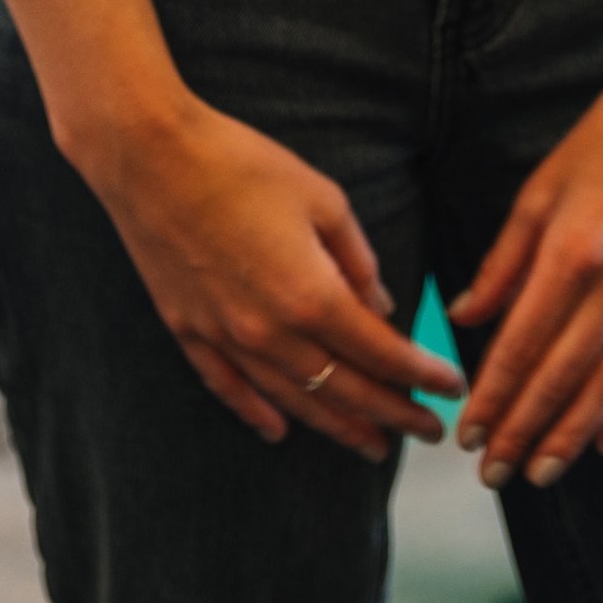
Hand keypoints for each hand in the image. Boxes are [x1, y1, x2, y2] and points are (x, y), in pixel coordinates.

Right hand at [77, 98, 460, 458]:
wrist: (149, 156)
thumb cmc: (241, 164)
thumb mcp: (322, 198)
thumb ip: (357, 259)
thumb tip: (381, 305)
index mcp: (312, 296)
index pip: (382, 353)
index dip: (422, 375)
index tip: (453, 387)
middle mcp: (270, 332)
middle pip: (344, 390)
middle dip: (393, 415)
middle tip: (429, 433)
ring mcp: (225, 337)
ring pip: (291, 400)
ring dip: (337, 426)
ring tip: (373, 445)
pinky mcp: (188, 330)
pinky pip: (229, 388)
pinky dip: (257, 414)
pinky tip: (278, 432)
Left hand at [448, 46, 602, 487]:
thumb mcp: (543, 187)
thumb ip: (504, 260)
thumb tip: (463, 317)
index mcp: (574, 247)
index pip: (522, 343)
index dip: (493, 395)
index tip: (467, 433)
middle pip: (564, 376)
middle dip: (524, 431)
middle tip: (493, 473)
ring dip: (574, 435)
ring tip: (541, 472)